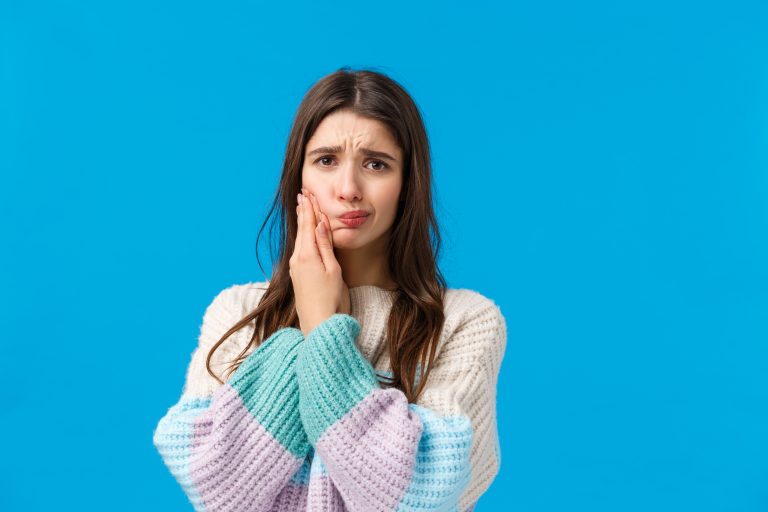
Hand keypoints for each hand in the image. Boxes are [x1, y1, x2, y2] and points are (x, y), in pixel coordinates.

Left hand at [290, 188, 350, 336]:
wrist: (319, 325)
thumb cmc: (332, 300)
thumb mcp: (333, 270)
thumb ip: (325, 245)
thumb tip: (320, 223)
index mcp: (307, 255)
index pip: (308, 225)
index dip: (310, 208)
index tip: (309, 193)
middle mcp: (297, 259)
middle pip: (301, 229)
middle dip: (303, 211)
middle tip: (304, 193)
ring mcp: (296, 267)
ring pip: (299, 238)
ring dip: (302, 222)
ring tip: (302, 207)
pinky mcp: (298, 275)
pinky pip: (299, 248)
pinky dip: (302, 235)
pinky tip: (304, 233)